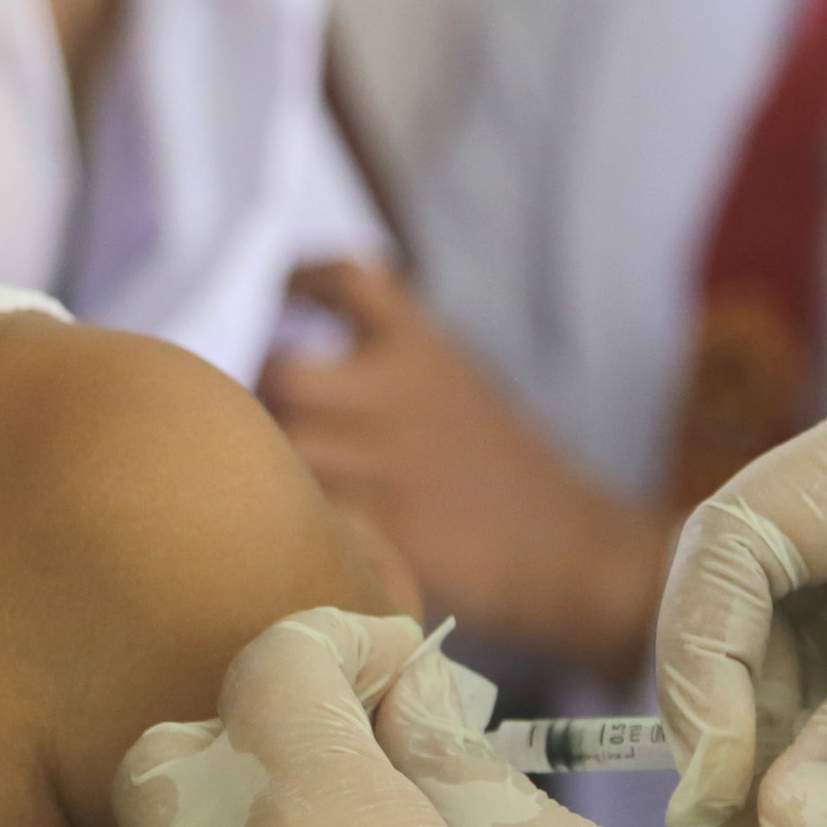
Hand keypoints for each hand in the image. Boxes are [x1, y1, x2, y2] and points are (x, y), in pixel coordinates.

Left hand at [264, 264, 669, 681]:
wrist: (564, 547)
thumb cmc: (499, 462)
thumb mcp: (458, 377)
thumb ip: (396, 341)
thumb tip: (340, 281)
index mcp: (424, 348)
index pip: (348, 278)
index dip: (299, 279)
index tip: (280, 299)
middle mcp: (402, 395)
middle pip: (284, 373)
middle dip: (261, 396)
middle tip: (264, 416)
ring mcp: (392, 465)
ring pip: (285, 449)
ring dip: (268, 460)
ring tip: (274, 474)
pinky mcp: (386, 532)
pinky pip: (308, 511)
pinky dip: (295, 514)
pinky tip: (303, 524)